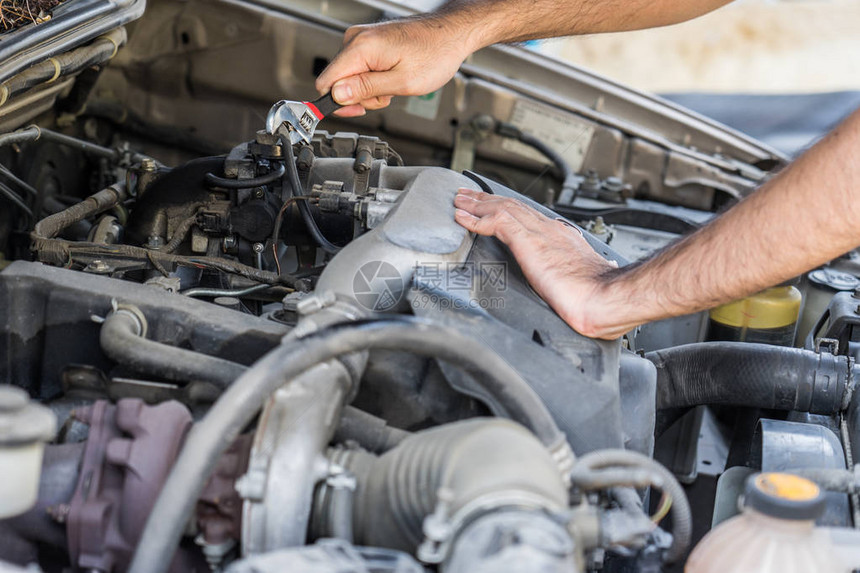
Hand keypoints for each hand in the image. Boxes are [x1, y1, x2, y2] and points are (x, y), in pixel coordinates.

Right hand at [315, 16, 473, 116]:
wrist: (450, 35)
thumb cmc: (435, 54)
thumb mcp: (402, 82)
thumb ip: (366, 89)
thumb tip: (337, 96)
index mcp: (361, 47)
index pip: (326, 81)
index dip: (337, 103)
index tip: (354, 111)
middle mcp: (356, 39)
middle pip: (338, 81)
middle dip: (359, 97)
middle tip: (385, 97)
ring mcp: (362, 39)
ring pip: (349, 77)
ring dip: (368, 89)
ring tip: (392, 86)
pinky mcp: (369, 42)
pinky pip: (360, 68)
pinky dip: (374, 79)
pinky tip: (390, 78)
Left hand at [453, 188, 626, 338]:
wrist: (606, 299)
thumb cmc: (599, 300)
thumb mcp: (582, 285)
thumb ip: (573, 281)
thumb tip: (575, 291)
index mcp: (563, 239)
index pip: (529, 217)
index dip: (508, 210)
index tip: (495, 209)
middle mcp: (551, 230)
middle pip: (513, 206)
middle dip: (488, 200)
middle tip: (468, 196)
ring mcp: (539, 233)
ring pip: (502, 208)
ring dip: (477, 204)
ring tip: (459, 201)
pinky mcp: (529, 241)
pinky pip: (496, 222)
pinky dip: (475, 219)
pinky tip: (461, 218)